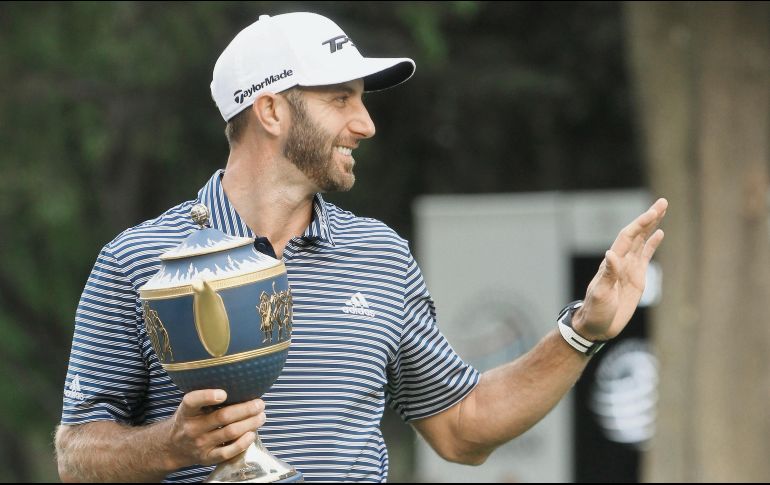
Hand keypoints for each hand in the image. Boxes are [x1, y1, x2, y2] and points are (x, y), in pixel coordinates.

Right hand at [165, 390, 265, 468]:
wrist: (173, 447)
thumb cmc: (190, 420)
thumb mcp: (191, 407)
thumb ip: (206, 398)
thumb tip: (239, 384)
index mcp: (187, 411)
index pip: (192, 401)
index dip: (208, 396)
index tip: (224, 393)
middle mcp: (192, 428)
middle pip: (222, 417)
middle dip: (246, 409)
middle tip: (260, 404)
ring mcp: (200, 444)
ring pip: (229, 432)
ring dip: (250, 424)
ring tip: (261, 416)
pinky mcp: (207, 458)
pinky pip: (228, 452)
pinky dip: (243, 443)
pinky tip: (252, 434)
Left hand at [572, 198, 667, 340]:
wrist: (596, 326)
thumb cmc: (595, 311)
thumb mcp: (601, 294)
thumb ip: (608, 275)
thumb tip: (611, 254)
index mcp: (612, 262)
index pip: (628, 237)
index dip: (640, 224)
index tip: (654, 212)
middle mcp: (621, 261)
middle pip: (636, 234)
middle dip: (649, 218)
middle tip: (663, 202)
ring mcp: (629, 268)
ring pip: (642, 241)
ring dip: (651, 226)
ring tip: (662, 210)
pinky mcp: (636, 278)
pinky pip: (645, 256)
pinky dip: (652, 244)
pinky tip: (659, 233)